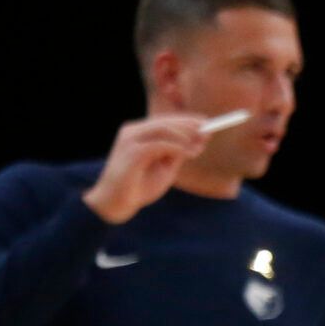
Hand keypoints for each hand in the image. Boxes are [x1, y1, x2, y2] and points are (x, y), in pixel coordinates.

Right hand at [81, 115, 211, 223]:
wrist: (116, 204)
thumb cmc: (139, 186)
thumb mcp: (164, 168)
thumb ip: (177, 154)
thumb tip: (198, 141)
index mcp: (138, 134)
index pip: (164, 121)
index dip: (187, 121)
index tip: (207, 124)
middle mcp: (132, 132)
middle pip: (165, 121)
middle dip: (190, 125)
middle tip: (208, 131)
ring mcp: (130, 141)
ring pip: (162, 129)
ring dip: (185, 135)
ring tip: (200, 145)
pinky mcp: (132, 153)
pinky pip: (159, 144)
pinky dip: (177, 147)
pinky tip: (189, 153)